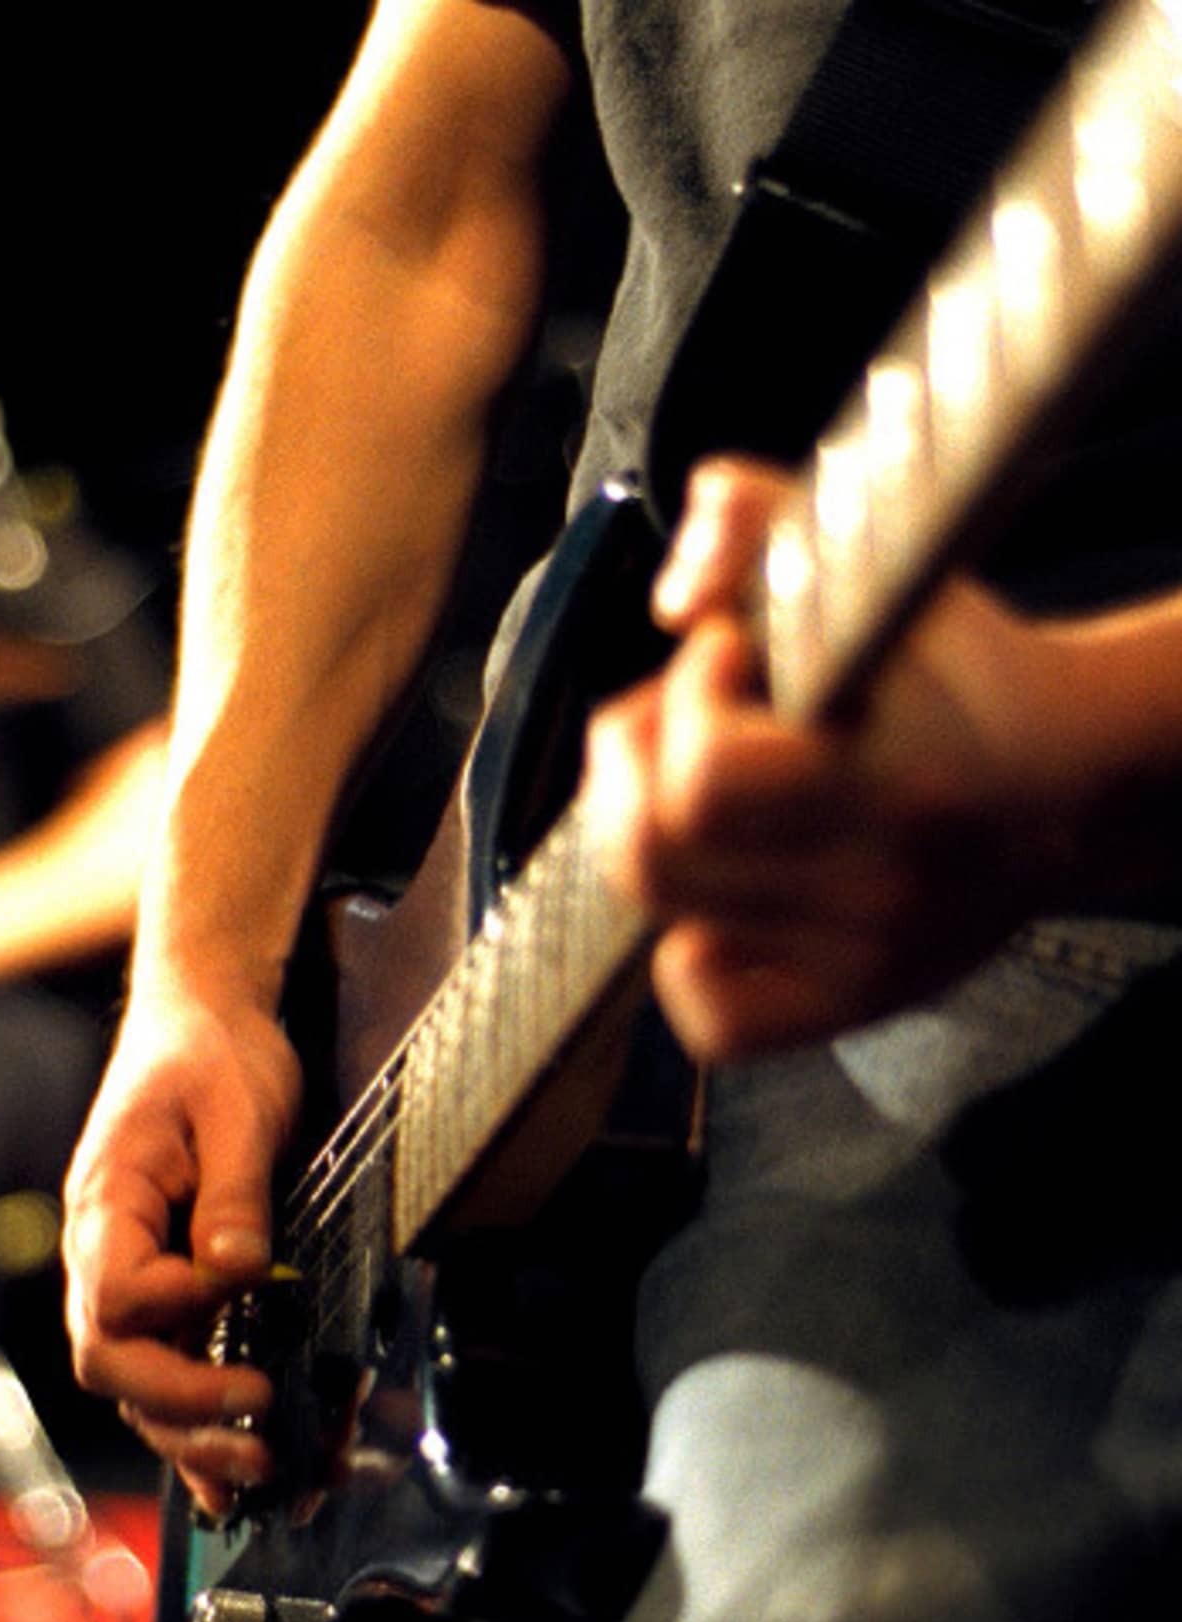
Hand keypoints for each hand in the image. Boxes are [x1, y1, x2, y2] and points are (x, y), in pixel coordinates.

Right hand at [62, 982, 300, 1517]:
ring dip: (188, 1434)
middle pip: (110, 1359)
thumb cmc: (212, 1054)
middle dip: (181, 1409)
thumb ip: (233, 1193)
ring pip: (133, 1380)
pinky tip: (224, 1478)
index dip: (177, 1318)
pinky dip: (188, 1425)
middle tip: (257, 1435)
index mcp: (108, 1204)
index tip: (249, 1308)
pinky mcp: (165, 1286)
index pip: (116, 1296)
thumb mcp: (236, 1108)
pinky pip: (161, 1367)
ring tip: (257, 1473)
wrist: (200, 1021)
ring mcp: (127, 1273)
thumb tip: (238, 1272)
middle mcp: (102, 1251)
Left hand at [582, 458, 1106, 1056]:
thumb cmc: (960, 674)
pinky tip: (719, 896)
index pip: (705, 781)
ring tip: (696, 786)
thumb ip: (755, 520)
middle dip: (631, 765)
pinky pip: (711, 1018)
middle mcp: (880, 892)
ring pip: (663, 918)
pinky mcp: (850, 1006)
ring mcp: (864, 962)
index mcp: (897, 784)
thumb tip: (670, 601)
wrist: (1072, 784)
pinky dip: (687, 957)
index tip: (725, 655)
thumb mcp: (876, 561)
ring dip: (647, 834)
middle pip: (651, 856)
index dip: (684, 701)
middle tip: (675, 717)